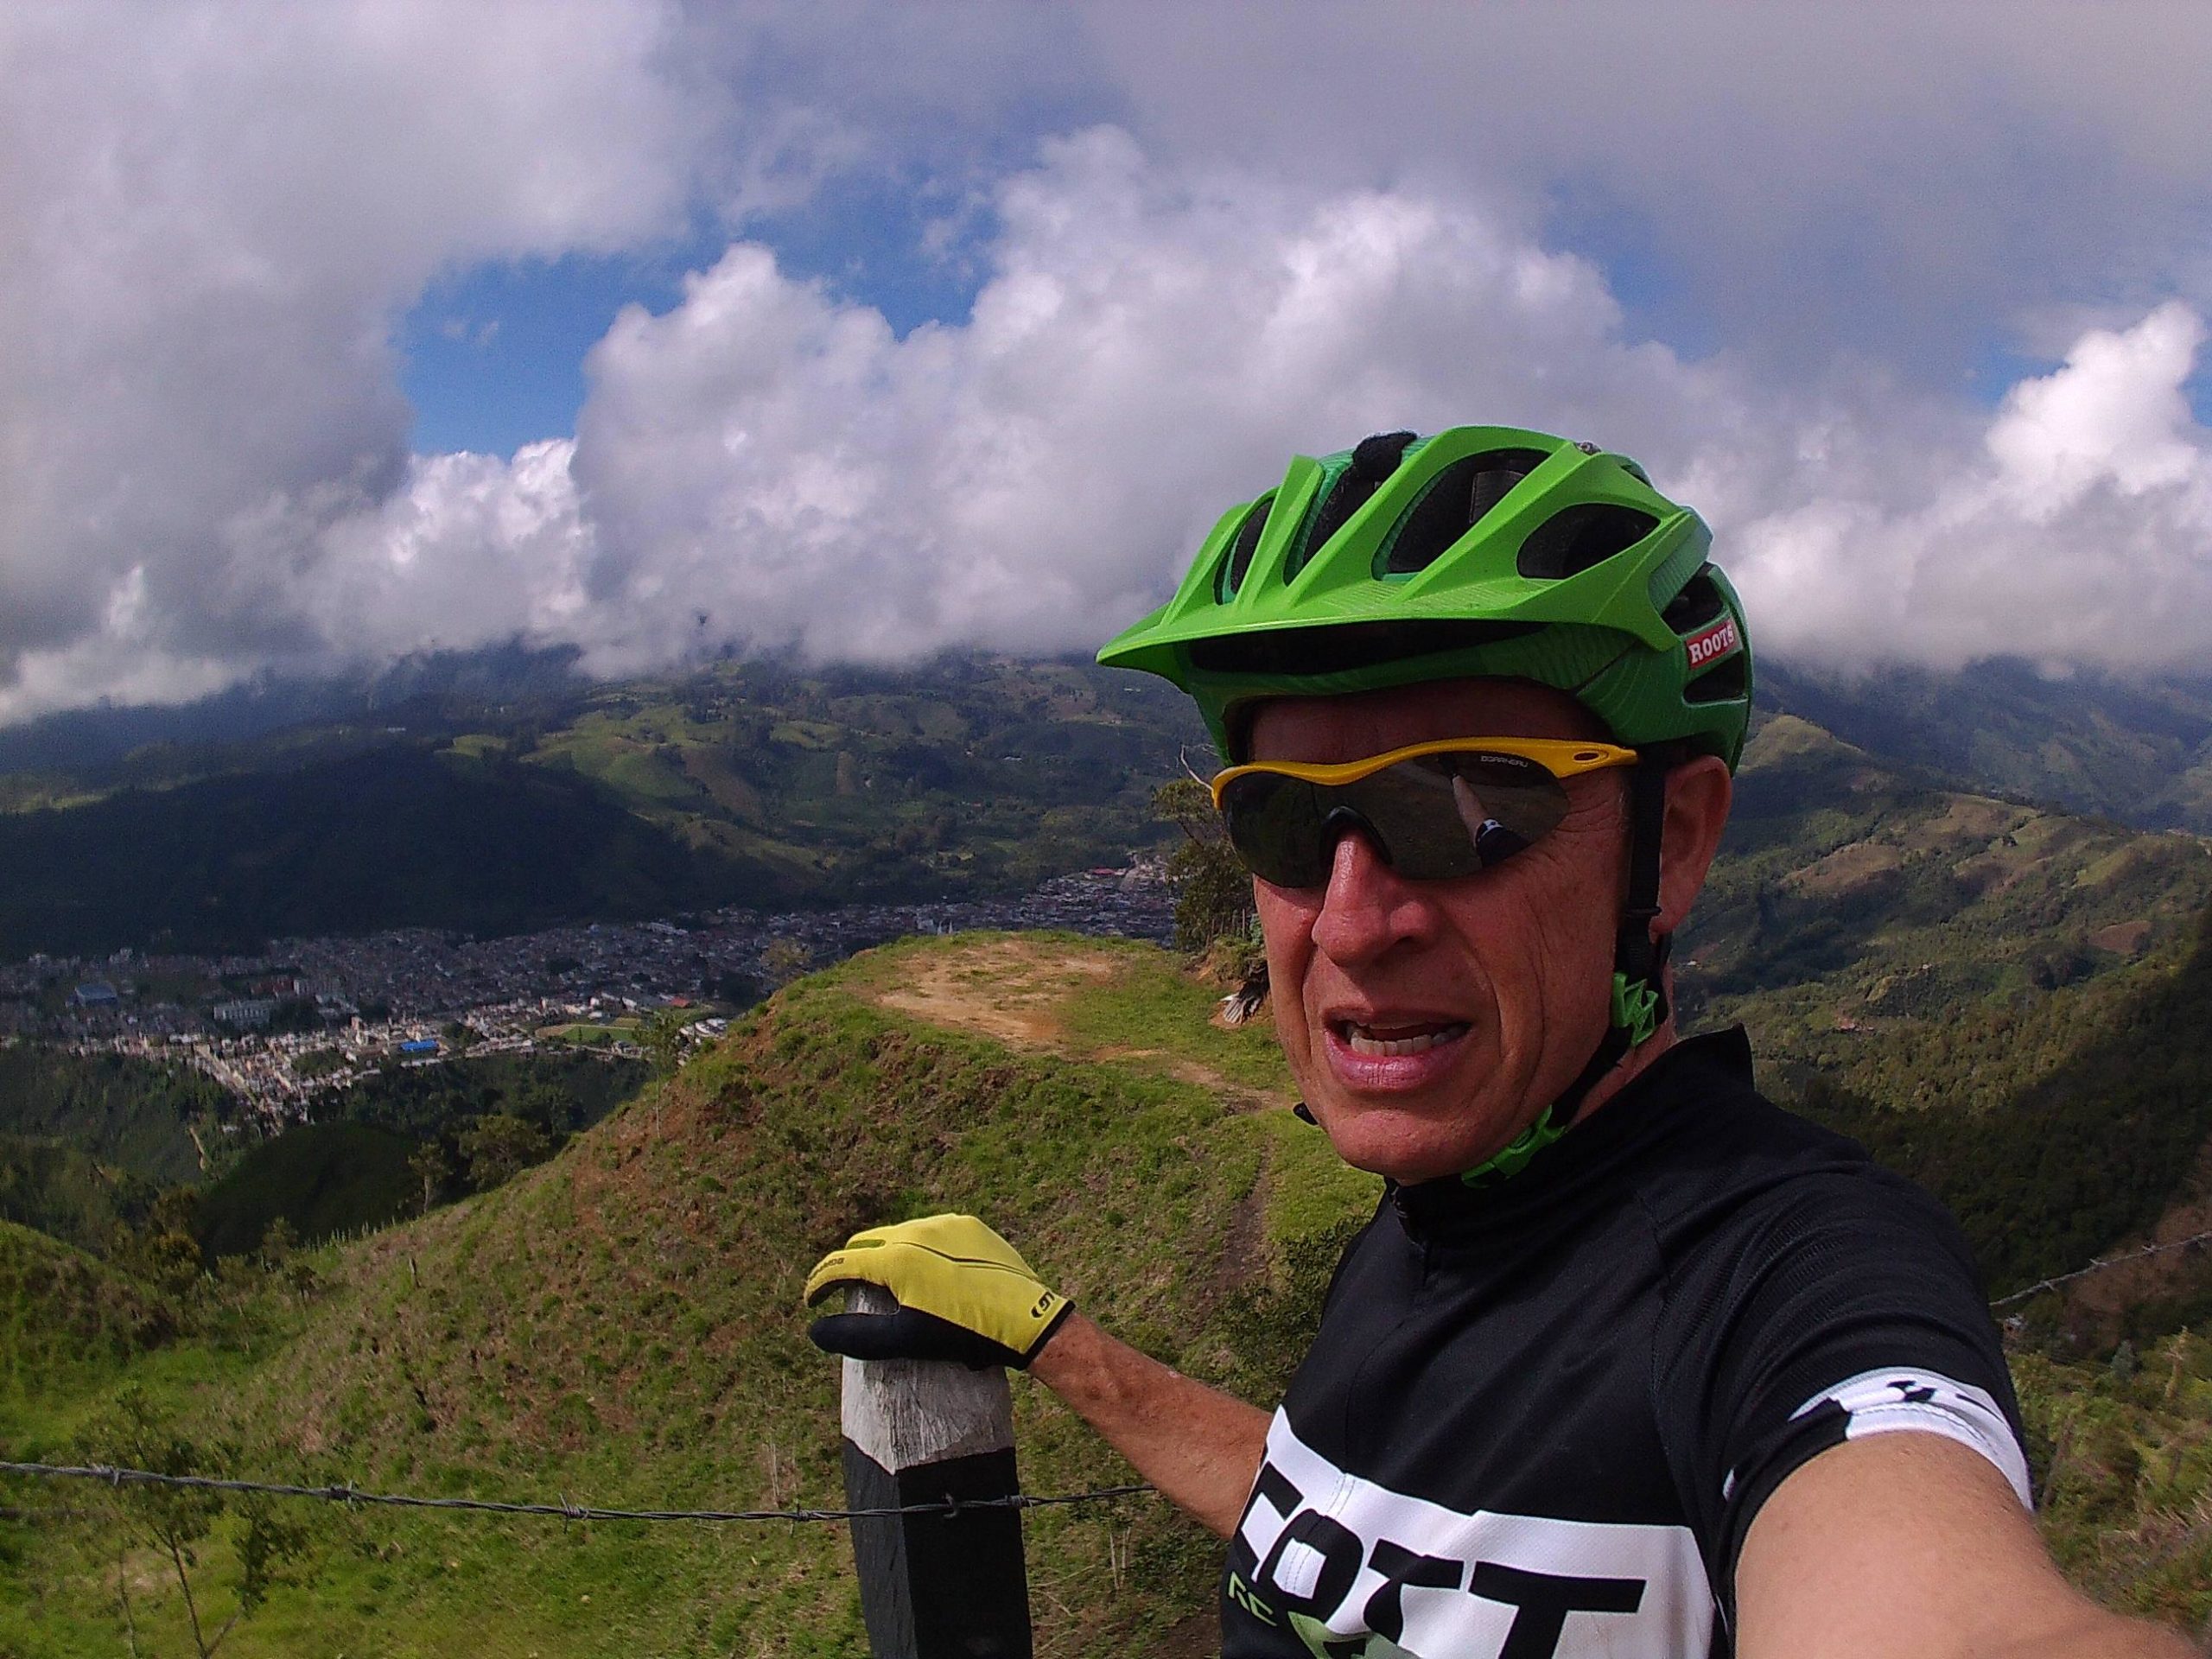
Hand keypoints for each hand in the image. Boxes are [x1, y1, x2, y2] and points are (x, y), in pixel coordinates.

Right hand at [804, 1213, 1072, 1369]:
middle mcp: (917, 1230)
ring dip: (886, 1254)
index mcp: (897, 1257)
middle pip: (867, 1242)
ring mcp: (946, 1223)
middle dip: (851, 1265)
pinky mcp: (969, 1225)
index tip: (812, 1302)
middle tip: (844, 1291)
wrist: (1025, 1320)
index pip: (842, 1263)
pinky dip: (920, 1249)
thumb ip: (857, 1335)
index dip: (820, 1283)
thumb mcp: (905, 1340)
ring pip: (900, 1234)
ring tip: (887, 1283)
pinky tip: (927, 1274)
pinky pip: (933, 1232)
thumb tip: (815, 1331)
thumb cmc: (963, 1335)